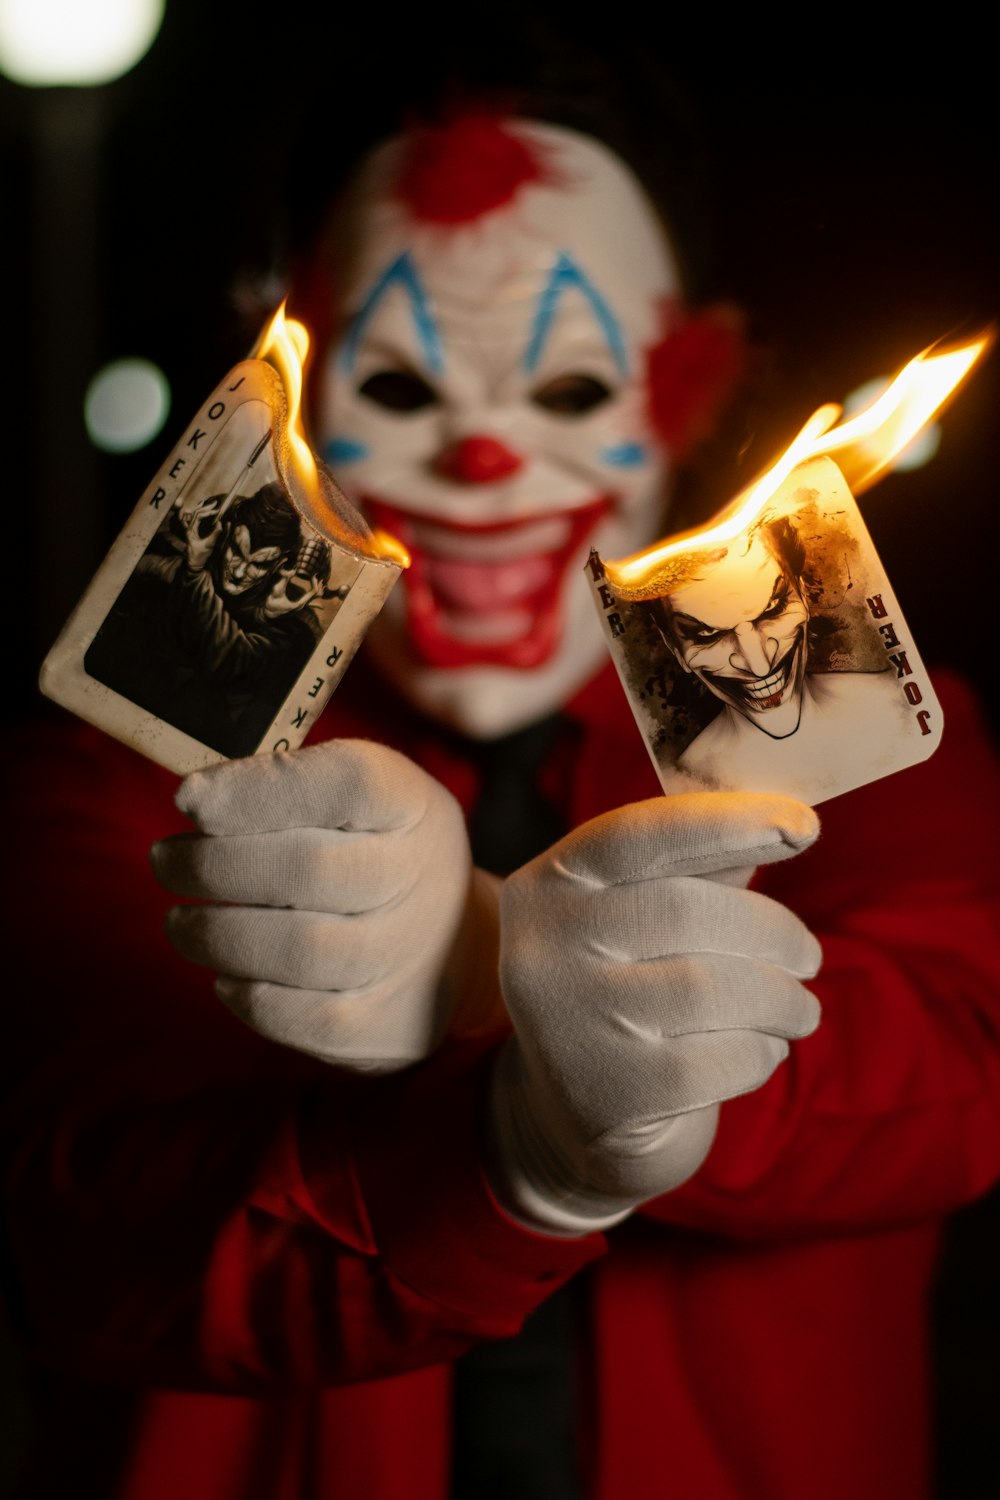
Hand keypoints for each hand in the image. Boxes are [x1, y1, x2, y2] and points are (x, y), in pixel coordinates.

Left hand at [151, 740, 485, 1071]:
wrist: (454, 943)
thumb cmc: (373, 850)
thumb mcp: (355, 797)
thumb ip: (286, 784)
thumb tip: (194, 798)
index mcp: (411, 805)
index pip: (349, 782)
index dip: (260, 789)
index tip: (188, 797)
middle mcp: (422, 876)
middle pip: (308, 870)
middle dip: (212, 866)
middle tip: (166, 860)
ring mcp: (408, 955)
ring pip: (298, 950)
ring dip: (214, 935)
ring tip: (179, 923)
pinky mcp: (386, 1024)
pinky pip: (297, 1015)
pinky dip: (244, 993)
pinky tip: (227, 972)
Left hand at [179, 496, 221, 571]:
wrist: (193, 566)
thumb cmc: (200, 557)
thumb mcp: (209, 545)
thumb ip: (215, 534)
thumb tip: (222, 524)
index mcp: (190, 530)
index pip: (198, 516)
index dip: (208, 512)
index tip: (218, 512)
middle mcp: (189, 529)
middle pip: (195, 513)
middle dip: (206, 508)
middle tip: (215, 504)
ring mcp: (190, 531)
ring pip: (193, 515)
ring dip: (202, 509)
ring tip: (210, 506)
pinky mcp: (192, 534)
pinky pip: (193, 521)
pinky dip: (198, 516)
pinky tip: (202, 513)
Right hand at [262, 566, 323, 617]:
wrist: (267, 613)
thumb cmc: (271, 602)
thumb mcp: (277, 590)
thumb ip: (284, 579)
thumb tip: (293, 571)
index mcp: (299, 603)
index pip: (314, 591)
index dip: (314, 582)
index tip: (313, 574)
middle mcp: (302, 606)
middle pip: (317, 595)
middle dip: (319, 585)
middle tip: (319, 575)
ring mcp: (300, 607)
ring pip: (314, 600)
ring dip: (318, 591)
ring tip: (321, 582)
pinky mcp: (297, 606)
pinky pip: (310, 605)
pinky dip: (316, 604)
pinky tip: (321, 607)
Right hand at [487, 792, 822, 1234]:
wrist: (578, 1120)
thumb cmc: (629, 993)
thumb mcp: (642, 921)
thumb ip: (699, 869)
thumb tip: (786, 822)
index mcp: (548, 885)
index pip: (640, 833)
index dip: (727, 822)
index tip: (805, 825)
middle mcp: (541, 947)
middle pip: (691, 912)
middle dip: (774, 933)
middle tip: (809, 956)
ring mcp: (569, 1024)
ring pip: (714, 988)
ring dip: (782, 999)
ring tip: (799, 1010)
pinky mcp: (609, 1094)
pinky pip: (720, 1059)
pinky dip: (761, 1053)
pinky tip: (760, 1050)